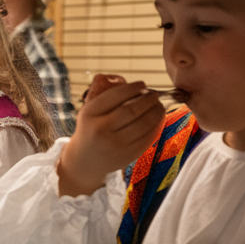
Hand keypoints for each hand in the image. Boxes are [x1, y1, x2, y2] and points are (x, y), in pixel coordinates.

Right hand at [56, 74, 165, 196]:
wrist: (85, 159)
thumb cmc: (91, 129)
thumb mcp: (89, 112)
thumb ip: (108, 101)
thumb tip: (140, 88)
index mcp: (90, 114)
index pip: (115, 96)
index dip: (133, 88)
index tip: (142, 84)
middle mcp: (101, 129)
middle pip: (131, 110)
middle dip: (148, 100)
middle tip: (155, 95)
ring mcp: (115, 144)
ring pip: (143, 125)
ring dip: (156, 112)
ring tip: (159, 106)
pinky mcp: (127, 155)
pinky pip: (147, 138)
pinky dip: (157, 126)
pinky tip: (158, 120)